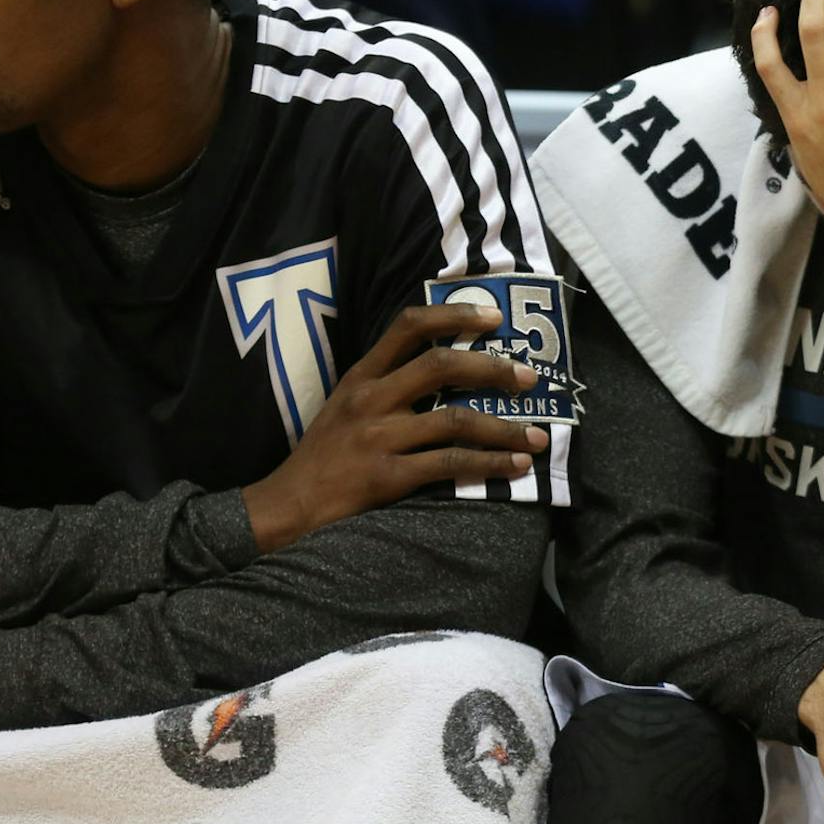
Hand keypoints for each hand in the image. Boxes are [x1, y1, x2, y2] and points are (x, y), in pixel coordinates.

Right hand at [242, 302, 549, 551]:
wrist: (284, 508)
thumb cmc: (322, 458)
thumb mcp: (344, 407)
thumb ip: (386, 386)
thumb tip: (449, 371)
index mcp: (360, 376)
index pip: (407, 327)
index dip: (454, 315)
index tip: (493, 317)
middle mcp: (370, 399)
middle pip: (441, 366)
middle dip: (493, 369)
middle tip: (529, 377)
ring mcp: (377, 437)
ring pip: (455, 419)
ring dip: (505, 427)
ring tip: (538, 437)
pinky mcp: (385, 476)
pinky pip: (450, 464)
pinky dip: (490, 464)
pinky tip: (515, 466)